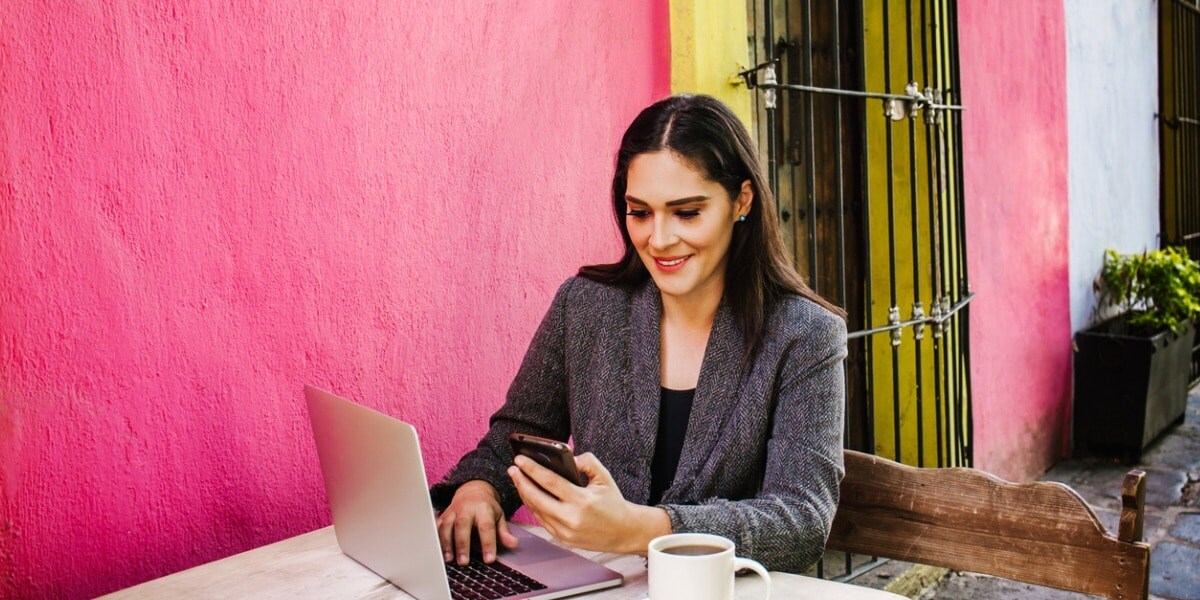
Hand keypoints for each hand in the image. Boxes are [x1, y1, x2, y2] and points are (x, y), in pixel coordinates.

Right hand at [436, 480, 519, 564]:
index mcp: (483, 508)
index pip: (486, 526)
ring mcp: (453, 510)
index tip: (489, 559)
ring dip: (447, 543)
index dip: (488, 543)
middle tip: (464, 562)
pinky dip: (437, 538)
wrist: (472, 489)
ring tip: (449, 559)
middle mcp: (466, 508)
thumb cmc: (486, 507)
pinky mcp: (444, 514)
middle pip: (462, 525)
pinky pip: (438, 526)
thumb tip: (513, 544)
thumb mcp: (499, 516)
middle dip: (462, 544)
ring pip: (447, 525)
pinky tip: (438, 551)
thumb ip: (504, 532)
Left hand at [507, 452, 670, 554]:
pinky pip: (543, 521)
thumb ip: (587, 461)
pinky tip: (530, 496)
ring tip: (518, 480)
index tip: (520, 459)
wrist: (624, 531)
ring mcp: (566, 532)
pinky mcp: (564, 540)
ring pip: (537, 511)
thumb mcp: (604, 477)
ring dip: (525, 494)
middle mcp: (572, 518)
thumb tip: (567, 456)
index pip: (550, 481)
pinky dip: (535, 507)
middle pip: (537, 498)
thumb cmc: (613, 502)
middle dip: (521, 482)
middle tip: (512, 469)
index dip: (532, 469)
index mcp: (583, 500)